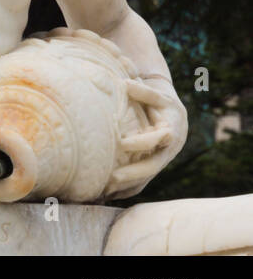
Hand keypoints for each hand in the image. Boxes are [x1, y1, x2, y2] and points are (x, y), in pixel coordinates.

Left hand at [105, 76, 187, 198]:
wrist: (174, 116)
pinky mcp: (152, 168)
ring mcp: (160, 162)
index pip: (156, 140)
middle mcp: (167, 151)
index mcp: (170, 132)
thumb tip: (126, 84)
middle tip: (111, 178)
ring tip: (104, 192)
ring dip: (126, 187)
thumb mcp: (158, 95)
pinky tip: (107, 195)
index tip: (122, 143)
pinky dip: (126, 190)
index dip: (141, 142)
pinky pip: (140, 184)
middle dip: (132, 174)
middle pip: (151, 167)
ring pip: (145, 179)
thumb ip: (144, 92)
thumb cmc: (162, 103)